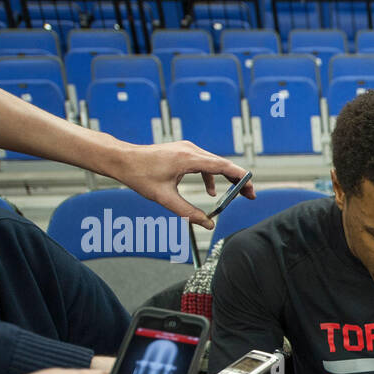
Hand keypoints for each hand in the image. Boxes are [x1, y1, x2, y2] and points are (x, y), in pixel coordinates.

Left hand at [105, 141, 254, 229]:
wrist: (122, 159)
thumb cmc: (139, 175)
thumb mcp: (165, 198)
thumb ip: (188, 212)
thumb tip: (208, 224)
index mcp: (188, 159)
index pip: (223, 166)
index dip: (240, 178)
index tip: (251, 189)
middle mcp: (190, 150)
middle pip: (223, 164)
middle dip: (238, 181)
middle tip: (250, 195)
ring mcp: (187, 149)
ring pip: (215, 163)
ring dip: (226, 178)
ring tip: (235, 194)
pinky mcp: (183, 152)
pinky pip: (205, 163)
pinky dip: (211, 177)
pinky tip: (210, 191)